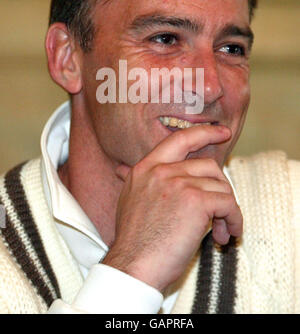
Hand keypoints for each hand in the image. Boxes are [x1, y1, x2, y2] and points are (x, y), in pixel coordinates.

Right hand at [102, 125, 242, 291]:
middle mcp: (161, 170)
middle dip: (221, 187)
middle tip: (221, 211)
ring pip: (220, 186)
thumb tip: (121, 169)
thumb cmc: (134, 241)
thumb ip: (138, 181)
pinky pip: (228, 203)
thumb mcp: (129, 200)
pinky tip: (227, 235)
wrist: (133, 266)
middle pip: (208, 165)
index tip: (222, 133)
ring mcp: (178, 183)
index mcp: (146, 168)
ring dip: (227, 210)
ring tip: (220, 231)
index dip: (204, 133)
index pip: (179, 139)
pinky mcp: (196, 201)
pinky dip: (234, 219)